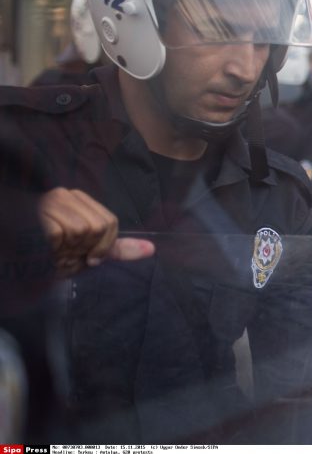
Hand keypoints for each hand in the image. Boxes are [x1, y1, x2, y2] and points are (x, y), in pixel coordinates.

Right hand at [38, 187, 153, 276]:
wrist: (18, 256)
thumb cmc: (54, 252)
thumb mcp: (88, 249)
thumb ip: (116, 248)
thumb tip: (151, 250)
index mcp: (81, 200)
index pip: (111, 223)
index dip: (104, 246)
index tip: (91, 258)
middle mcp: (67, 195)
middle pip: (99, 226)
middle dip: (86, 249)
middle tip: (67, 255)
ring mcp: (52, 202)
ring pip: (82, 231)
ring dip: (68, 252)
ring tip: (54, 252)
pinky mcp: (39, 213)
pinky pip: (59, 236)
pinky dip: (53, 250)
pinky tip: (43, 250)